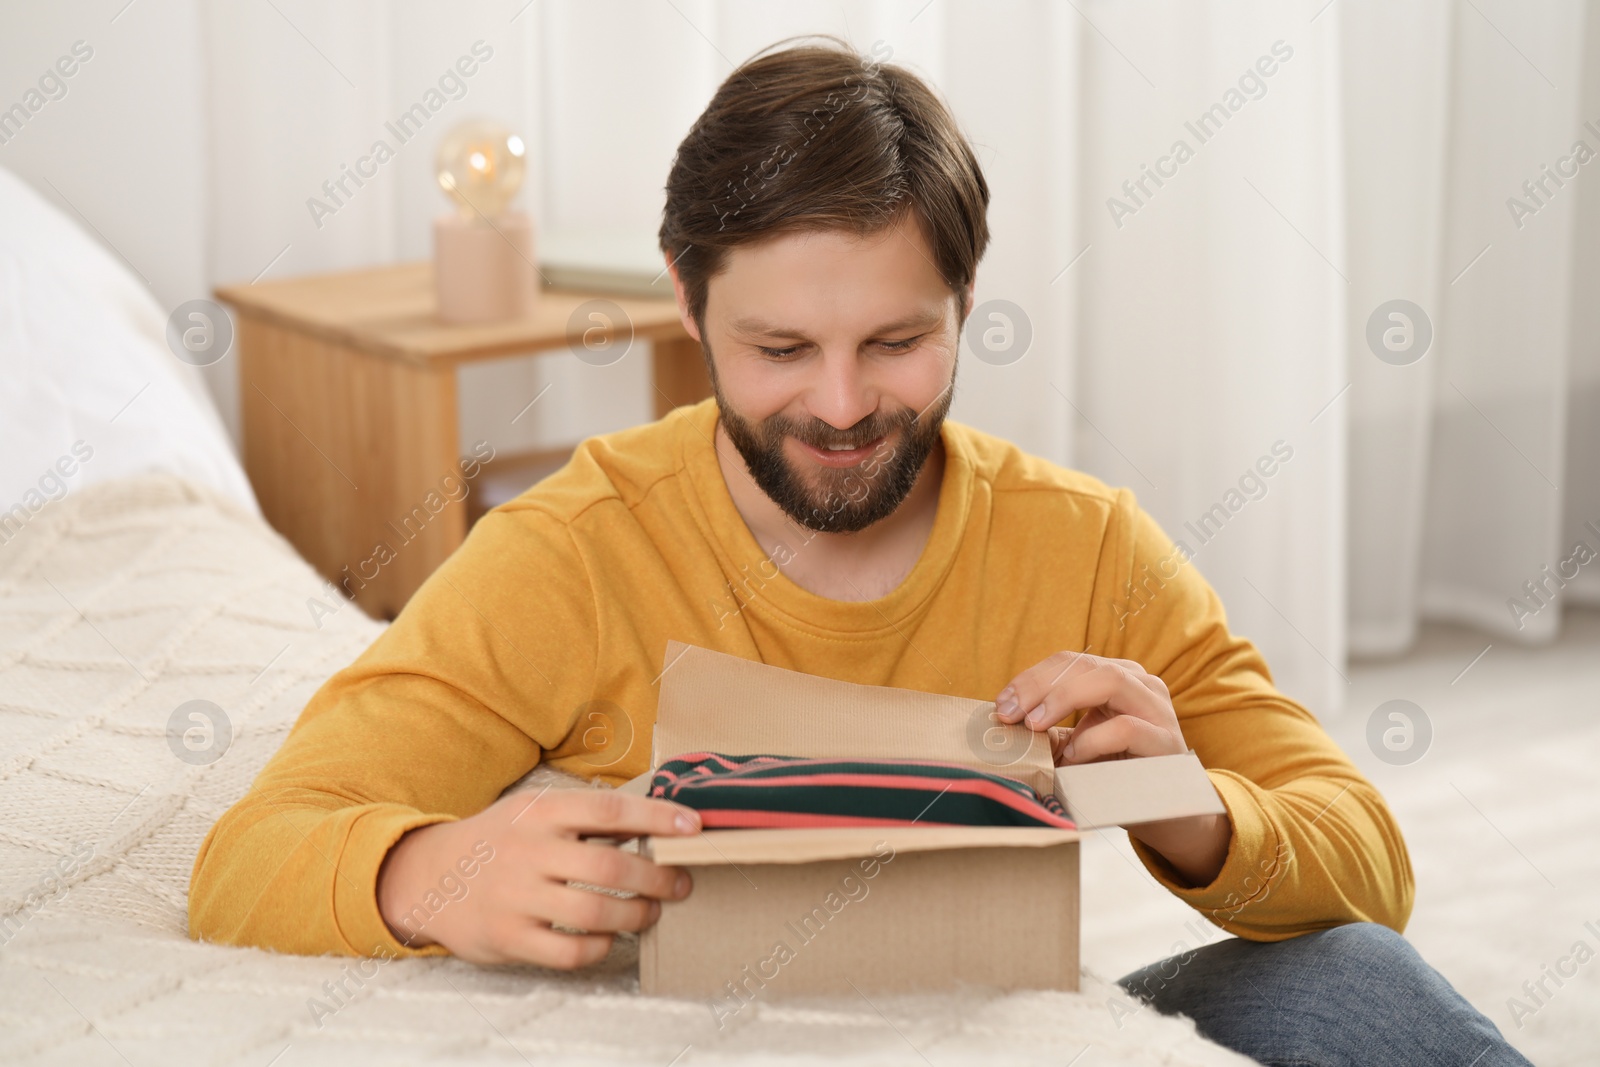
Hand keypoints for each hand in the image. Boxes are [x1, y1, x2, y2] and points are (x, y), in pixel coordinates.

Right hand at [376, 789, 700, 967]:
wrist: (430, 875)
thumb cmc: (501, 840)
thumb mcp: (536, 811)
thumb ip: (588, 816)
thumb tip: (660, 818)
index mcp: (541, 812)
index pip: (609, 810)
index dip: (657, 817)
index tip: (695, 825)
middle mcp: (529, 851)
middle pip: (609, 867)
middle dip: (657, 877)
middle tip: (680, 882)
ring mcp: (516, 896)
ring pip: (594, 913)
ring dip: (636, 915)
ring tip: (651, 912)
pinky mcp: (507, 937)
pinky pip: (568, 952)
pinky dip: (599, 947)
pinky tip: (609, 938)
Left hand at [995, 651, 1230, 886]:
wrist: (1167, 816)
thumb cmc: (1116, 775)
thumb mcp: (1078, 744)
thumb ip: (1050, 729)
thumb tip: (1003, 722)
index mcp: (1118, 678)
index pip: (1070, 661)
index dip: (1031, 678)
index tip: (1001, 704)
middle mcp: (1141, 685)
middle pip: (1085, 664)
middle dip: (1039, 685)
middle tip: (1010, 713)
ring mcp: (1158, 710)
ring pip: (1110, 681)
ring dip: (1063, 699)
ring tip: (1035, 726)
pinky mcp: (1167, 743)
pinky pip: (1127, 728)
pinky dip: (1092, 739)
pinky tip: (1073, 757)